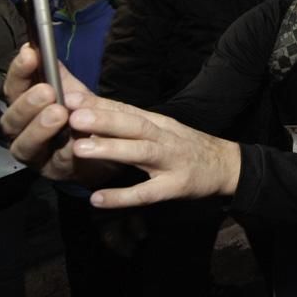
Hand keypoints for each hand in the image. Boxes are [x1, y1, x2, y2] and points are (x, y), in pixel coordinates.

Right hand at [0, 45, 95, 180]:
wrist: (109, 148)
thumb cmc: (84, 118)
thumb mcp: (74, 93)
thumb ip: (59, 76)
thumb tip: (42, 48)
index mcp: (24, 109)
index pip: (13, 89)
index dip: (19, 71)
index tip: (30, 53)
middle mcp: (22, 133)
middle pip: (12, 120)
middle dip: (27, 104)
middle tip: (47, 92)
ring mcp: (36, 156)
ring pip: (26, 145)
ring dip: (40, 128)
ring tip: (59, 114)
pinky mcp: (55, 173)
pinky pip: (58, 162)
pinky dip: (67, 149)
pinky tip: (77, 140)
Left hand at [67, 106, 242, 208]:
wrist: (225, 165)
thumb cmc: (186, 146)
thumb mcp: (163, 129)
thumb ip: (133, 122)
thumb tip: (92, 112)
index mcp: (159, 123)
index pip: (128, 110)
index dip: (100, 103)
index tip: (70, 96)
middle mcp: (165, 137)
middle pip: (134, 125)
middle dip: (104, 120)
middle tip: (72, 115)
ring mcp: (171, 162)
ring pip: (140, 153)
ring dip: (111, 150)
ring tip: (80, 148)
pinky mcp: (176, 186)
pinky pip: (147, 192)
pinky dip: (123, 197)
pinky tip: (98, 199)